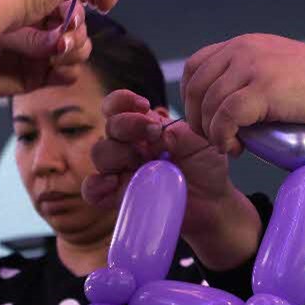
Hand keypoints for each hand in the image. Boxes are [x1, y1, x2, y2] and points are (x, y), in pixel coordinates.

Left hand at [0, 0, 93, 102]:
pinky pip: (67, 76)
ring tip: (58, 51)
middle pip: (79, 25)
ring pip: (78, 51)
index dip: (84, 1)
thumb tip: (84, 12)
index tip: (88, 3)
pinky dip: (66, 71)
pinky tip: (54, 66)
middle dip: (77, 30)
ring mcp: (37, 47)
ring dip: (75, 51)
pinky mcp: (33, 75)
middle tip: (66, 32)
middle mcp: (37, 18)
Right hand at [84, 90, 260, 268]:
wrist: (212, 202)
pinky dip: (96, 185)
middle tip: (153, 133)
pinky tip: (114, 183)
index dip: (123, 101)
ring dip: (117, 153)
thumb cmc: (205, 166)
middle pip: (109, 127)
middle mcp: (129, 145)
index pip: (119, 106)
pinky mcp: (119, 196)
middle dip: (127, 125)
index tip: (144, 105)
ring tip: (143, 162)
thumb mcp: (201, 142)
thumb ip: (180, 133)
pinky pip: (93, 190)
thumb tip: (159, 134)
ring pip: (100, 154)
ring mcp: (122, 170)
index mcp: (144, 126)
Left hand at [180, 36, 304, 153]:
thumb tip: (220, 110)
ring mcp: (251, 67)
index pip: (194, 68)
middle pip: (195, 88)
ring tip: (229, 146)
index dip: (191, 98)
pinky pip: (227, 116)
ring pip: (208, 104)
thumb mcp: (270, 69)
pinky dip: (223, 136)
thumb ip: (245, 79)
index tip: (204, 120)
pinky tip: (235, 146)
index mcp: (240, 45)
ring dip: (211, 133)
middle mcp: (241, 50)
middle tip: (215, 139)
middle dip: (197, 120)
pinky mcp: (263, 88)